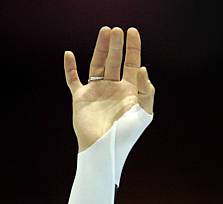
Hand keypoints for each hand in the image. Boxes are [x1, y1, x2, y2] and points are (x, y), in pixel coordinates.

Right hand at [64, 26, 154, 151]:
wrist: (104, 149)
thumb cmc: (126, 135)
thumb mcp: (144, 114)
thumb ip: (146, 91)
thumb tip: (142, 68)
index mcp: (129, 92)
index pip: (132, 65)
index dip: (133, 48)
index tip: (133, 32)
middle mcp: (113, 89)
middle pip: (115, 61)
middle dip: (116, 45)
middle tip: (116, 30)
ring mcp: (97, 92)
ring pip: (98, 64)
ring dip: (100, 49)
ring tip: (105, 32)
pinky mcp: (81, 98)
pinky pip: (73, 80)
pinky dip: (70, 68)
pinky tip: (69, 54)